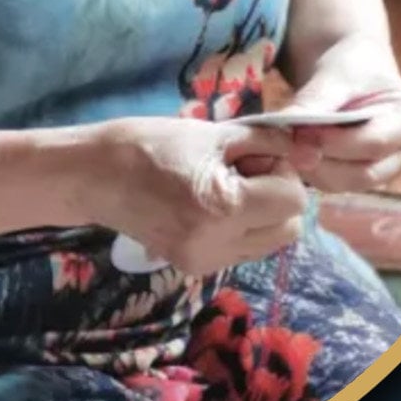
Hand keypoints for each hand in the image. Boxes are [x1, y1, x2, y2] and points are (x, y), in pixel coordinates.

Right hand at [85, 116, 310, 275]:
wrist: (88, 176)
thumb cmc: (146, 144)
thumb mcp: (212, 134)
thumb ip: (268, 143)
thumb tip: (312, 153)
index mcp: (224, 207)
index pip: (293, 199)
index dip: (281, 172)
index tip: (252, 156)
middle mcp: (218, 244)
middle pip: (290, 228)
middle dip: (277, 197)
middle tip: (243, 173)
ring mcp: (206, 261)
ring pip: (271, 243)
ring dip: (263, 215)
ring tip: (227, 190)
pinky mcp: (194, 266)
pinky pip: (244, 250)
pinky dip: (242, 228)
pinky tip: (211, 208)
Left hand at [277, 70, 400, 192]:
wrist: (351, 69)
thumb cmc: (349, 67)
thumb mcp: (334, 76)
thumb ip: (313, 102)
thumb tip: (284, 127)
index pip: (375, 143)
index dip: (333, 142)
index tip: (297, 130)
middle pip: (363, 173)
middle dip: (320, 161)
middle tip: (282, 142)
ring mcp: (387, 167)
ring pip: (345, 184)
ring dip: (310, 169)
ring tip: (284, 143)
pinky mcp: (362, 175)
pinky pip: (334, 183)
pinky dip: (309, 171)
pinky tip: (291, 150)